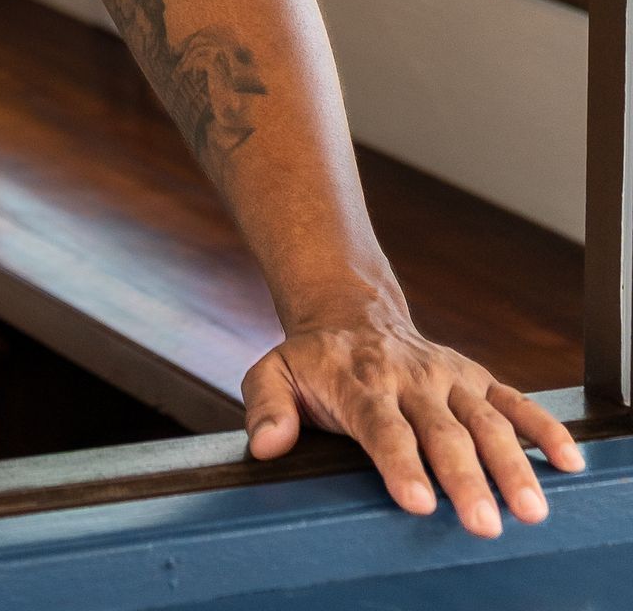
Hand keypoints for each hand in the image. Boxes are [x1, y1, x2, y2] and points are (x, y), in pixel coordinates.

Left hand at [242, 310, 584, 534]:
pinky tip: (569, 462)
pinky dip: (544, 429)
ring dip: (512, 464)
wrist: (352, 313)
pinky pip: (514, 401)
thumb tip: (266, 444)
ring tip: (531, 509)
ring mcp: (447, 377)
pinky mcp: (476, 378)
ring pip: (485, 421)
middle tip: (484, 523)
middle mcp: (409, 379)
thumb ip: (267, 406)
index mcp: (360, 382)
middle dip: (464, 478)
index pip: (382, 427)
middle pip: (441, 432)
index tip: (418, 501)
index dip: (399, 463)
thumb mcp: (274, 372)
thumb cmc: (314, 360)